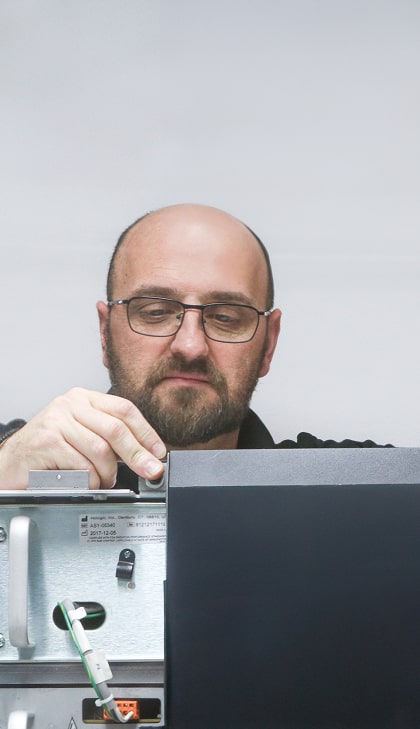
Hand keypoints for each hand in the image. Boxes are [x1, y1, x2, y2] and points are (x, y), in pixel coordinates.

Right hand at [0, 388, 165, 489]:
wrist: (10, 463)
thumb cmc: (48, 451)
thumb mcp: (81, 434)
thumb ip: (108, 437)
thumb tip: (145, 455)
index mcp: (83, 398)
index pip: (124, 409)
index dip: (146, 432)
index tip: (158, 452)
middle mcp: (70, 404)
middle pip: (116, 429)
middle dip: (138, 455)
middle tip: (150, 472)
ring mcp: (57, 421)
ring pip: (101, 450)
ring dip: (109, 474)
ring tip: (105, 482)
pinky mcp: (48, 441)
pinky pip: (82, 465)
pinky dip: (90, 480)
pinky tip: (87, 483)